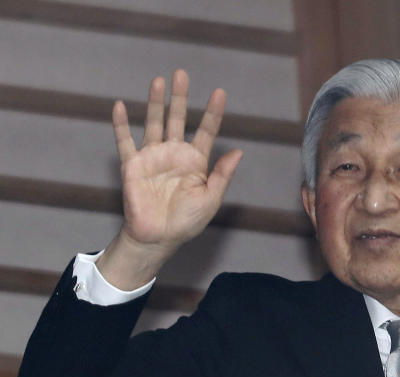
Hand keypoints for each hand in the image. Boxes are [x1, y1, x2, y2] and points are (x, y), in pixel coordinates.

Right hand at [99, 69, 242, 288]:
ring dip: (155, 103)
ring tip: (159, 81)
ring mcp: (153, 157)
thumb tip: (239, 151)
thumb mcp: (211, 198)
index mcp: (196, 162)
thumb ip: (222, 174)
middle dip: (180, 98)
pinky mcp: (133, 166)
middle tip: (182, 74)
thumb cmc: (187, 221)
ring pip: (154, 123)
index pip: (206, 131)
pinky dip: (121, 124)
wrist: (159, 238)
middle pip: (178, 119)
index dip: (212, 113)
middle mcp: (174, 154)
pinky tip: (121, 105)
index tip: (219, 92)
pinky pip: (125, 141)